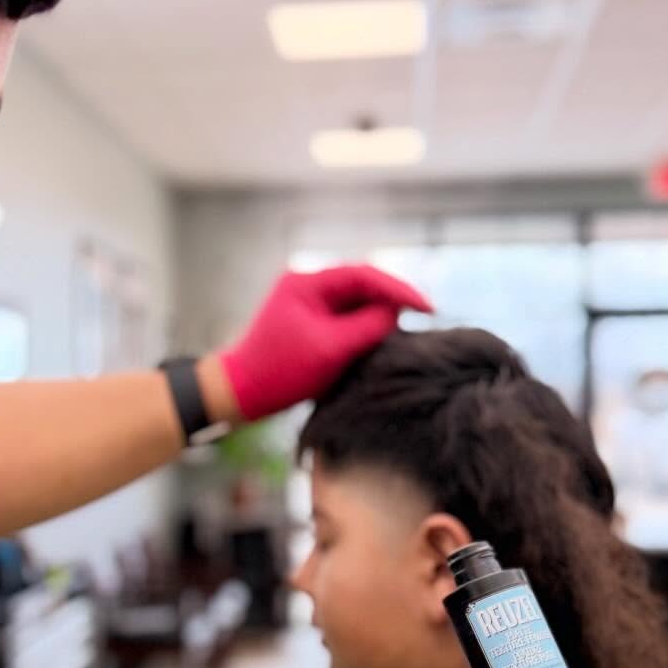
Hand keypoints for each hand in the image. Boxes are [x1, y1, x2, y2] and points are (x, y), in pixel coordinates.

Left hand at [211, 264, 432, 422]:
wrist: (239, 392)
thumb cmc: (279, 372)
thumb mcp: (330, 350)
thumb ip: (367, 327)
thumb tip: (395, 313)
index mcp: (307, 282)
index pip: (365, 275)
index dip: (400, 289)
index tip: (429, 307)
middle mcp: (307, 285)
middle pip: (362, 285)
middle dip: (392, 302)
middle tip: (422, 320)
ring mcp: (307, 303)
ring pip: (356, 302)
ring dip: (379, 315)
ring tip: (404, 332)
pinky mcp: (309, 323)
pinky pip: (345, 318)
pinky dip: (364, 328)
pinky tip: (381, 340)